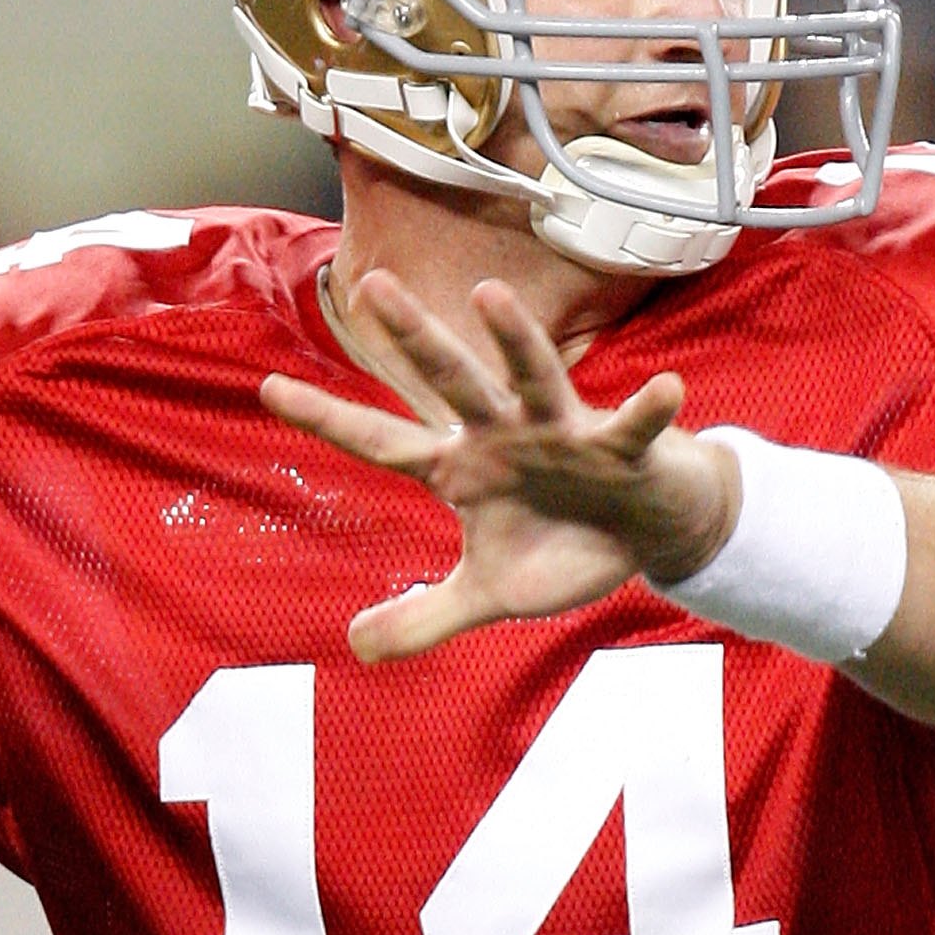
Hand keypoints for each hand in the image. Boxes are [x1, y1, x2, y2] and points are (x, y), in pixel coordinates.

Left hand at [261, 271, 739, 662]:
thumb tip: (355, 647)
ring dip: (514, 340)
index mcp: (462, 467)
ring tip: (490, 298)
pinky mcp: (620, 447)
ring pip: (531, 377)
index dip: (328, 418)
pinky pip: (633, 426)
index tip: (269, 388)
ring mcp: (560, 433)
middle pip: (449, 384)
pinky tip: (665, 390)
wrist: (646, 533)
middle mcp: (502, 435)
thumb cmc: (565, 545)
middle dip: (415, 339)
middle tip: (373, 288)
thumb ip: (424, 618)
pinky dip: (649, 410)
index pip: (381, 442)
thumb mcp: (487, 594)